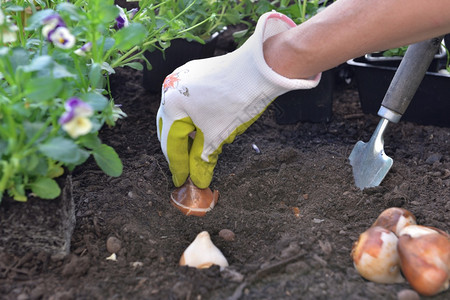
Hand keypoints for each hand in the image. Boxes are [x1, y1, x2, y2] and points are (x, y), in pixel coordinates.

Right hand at [156, 11, 320, 188]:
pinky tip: (204, 127)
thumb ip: (203, 160)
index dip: (178, 166)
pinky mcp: (195, 73)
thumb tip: (198, 180)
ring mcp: (182, 77)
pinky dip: (194, 118)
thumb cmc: (237, 100)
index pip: (171, 143)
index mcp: (171, 104)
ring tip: (197, 150)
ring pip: (179, 114)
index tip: (182, 181)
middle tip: (186, 170)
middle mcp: (170, 88)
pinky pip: (188, 101)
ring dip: (187, 134)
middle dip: (179, 150)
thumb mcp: (218, 136)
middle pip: (170, 128)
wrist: (261, 67)